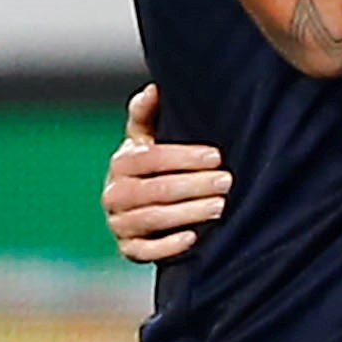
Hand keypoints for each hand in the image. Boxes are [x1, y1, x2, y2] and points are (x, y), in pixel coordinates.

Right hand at [104, 85, 227, 264]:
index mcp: (121, 162)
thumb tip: (154, 89)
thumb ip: (147, 114)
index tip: (215, 156)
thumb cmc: (152, 166)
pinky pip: (145, 252)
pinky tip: (194, 238)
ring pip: (153, 218)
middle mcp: (114, 193)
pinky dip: (169, 246)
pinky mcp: (128, 249)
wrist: (140, 207)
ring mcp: (119, 223)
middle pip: (155, 189)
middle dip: (194, 185)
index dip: (183, 157)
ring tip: (220, 207)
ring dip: (188, 213)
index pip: (151, 158)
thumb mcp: (147, 138)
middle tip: (227, 182)